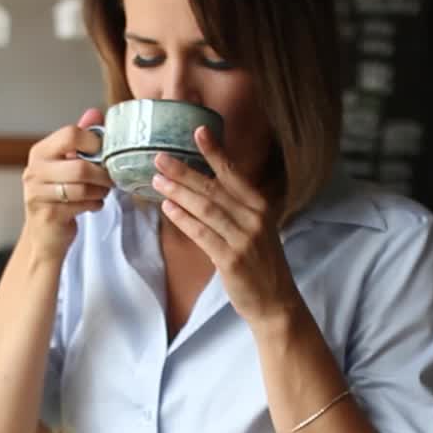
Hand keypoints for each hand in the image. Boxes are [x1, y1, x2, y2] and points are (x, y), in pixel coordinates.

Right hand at [21, 108, 114, 263]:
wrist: (45, 235)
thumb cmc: (59, 196)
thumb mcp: (67, 164)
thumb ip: (80, 138)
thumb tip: (95, 112)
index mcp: (40, 152)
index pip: (70, 134)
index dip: (94, 142)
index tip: (104, 153)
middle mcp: (34, 171)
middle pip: (80, 166)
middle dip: (102, 174)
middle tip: (111, 179)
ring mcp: (37, 194)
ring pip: (82, 187)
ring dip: (100, 190)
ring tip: (102, 191)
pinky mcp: (48, 215)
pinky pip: (81, 204)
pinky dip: (94, 204)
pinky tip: (93, 204)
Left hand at [150, 126, 300, 327]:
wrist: (275, 302)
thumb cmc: (261, 264)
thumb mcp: (256, 229)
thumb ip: (235, 208)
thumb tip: (203, 186)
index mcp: (260, 206)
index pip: (233, 173)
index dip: (215, 151)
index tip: (198, 130)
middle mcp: (254, 218)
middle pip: (213, 188)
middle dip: (184, 171)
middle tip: (159, 157)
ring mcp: (243, 238)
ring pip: (205, 208)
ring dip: (178, 192)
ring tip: (156, 180)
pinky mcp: (231, 259)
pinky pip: (202, 234)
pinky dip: (183, 219)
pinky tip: (168, 208)